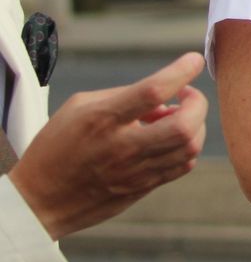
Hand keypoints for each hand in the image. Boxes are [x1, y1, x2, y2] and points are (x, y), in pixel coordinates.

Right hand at [10, 52, 207, 238]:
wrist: (40, 200)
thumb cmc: (57, 145)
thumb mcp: (79, 107)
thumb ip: (124, 96)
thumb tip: (164, 100)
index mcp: (103, 120)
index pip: (153, 91)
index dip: (181, 72)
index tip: (194, 61)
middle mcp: (123, 147)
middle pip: (184, 126)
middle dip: (198, 104)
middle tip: (187, 95)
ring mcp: (135, 172)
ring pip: (190, 147)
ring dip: (194, 126)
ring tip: (175, 118)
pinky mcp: (143, 189)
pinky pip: (182, 166)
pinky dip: (186, 147)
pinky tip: (171, 140)